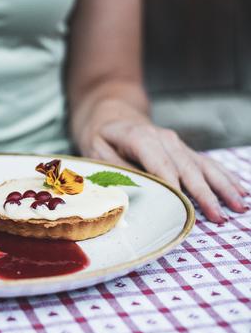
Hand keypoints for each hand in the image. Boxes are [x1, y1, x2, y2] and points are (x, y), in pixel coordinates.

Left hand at [79, 110, 247, 222]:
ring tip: (239, 206)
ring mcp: (177, 144)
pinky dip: (224, 178)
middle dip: (205, 194)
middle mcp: (165, 139)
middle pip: (187, 169)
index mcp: (140, 138)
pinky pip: (208, 164)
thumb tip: (129, 191)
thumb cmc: (102, 137)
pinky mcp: (184, 150)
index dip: (174, 186)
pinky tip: (240, 192)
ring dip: (223, 187)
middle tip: (219, 216)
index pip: (161, 165)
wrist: (114, 115)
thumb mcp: (96, 150)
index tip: (186, 207)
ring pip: (204, 166)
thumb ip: (113, 168)